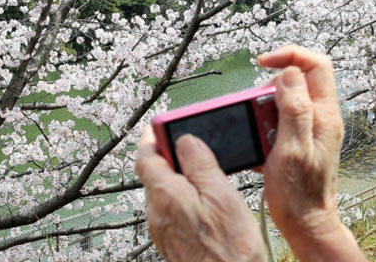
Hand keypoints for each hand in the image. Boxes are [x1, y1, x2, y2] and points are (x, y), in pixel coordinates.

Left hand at [136, 128, 264, 261]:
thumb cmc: (229, 250)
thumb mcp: (221, 194)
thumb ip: (200, 163)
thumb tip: (185, 140)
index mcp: (165, 194)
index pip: (146, 156)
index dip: (152, 137)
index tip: (160, 125)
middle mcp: (156, 212)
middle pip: (153, 174)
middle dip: (167, 157)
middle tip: (186, 146)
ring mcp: (162, 230)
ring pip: (162, 194)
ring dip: (176, 179)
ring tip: (201, 174)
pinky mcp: (171, 243)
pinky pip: (170, 212)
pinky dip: (181, 199)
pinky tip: (203, 204)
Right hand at [257, 45, 366, 260]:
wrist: (304, 221)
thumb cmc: (300, 193)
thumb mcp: (292, 148)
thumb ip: (294, 108)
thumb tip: (289, 73)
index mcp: (323, 114)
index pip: (315, 65)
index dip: (289, 56)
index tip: (263, 64)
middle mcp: (319, 117)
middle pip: (295, 81)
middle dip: (268, 90)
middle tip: (255, 109)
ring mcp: (308, 128)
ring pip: (282, 101)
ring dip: (262, 112)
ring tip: (257, 133)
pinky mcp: (296, 140)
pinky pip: (275, 122)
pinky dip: (261, 129)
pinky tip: (258, 145)